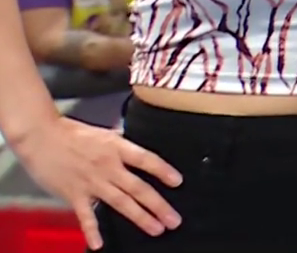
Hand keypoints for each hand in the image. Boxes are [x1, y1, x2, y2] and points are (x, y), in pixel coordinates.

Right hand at [11, 116, 181, 249]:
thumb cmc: (71, 133)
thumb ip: (120, 145)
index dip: (163, 170)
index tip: (178, 182)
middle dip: (159, 205)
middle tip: (174, 220)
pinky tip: (99, 245)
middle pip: (139, 188)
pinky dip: (92, 231)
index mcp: (117, 147)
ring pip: (121, 202)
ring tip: (157, 229)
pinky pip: (85, 216)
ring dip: (140, 217)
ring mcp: (92, 182)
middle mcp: (108, 166)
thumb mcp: (103, 134)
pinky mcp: (74, 194)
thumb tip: (137, 152)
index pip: (146, 159)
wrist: (40, 136)